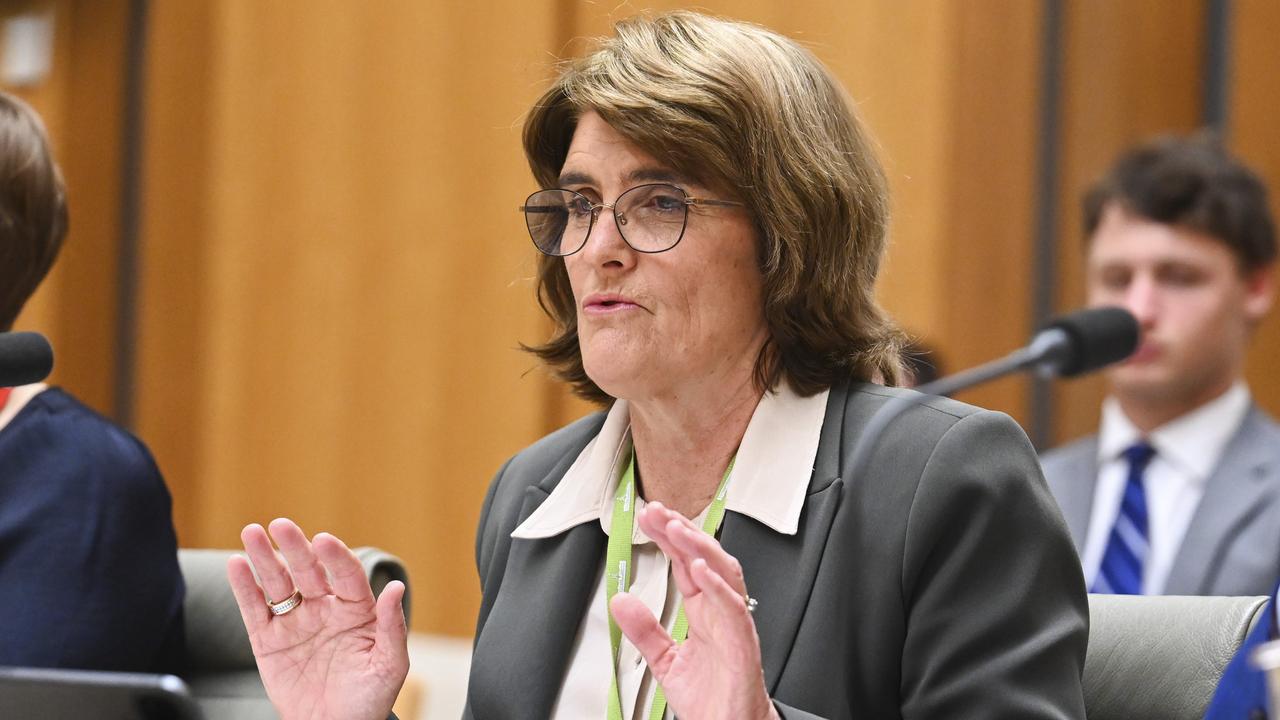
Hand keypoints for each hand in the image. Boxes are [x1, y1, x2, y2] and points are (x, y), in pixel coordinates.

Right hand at [227, 519, 408, 719]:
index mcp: (356, 609)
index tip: (323, 541)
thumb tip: (395, 588)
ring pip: (279, 583)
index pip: (346, 575)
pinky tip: (237, 564)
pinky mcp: (268, 641)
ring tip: (251, 533)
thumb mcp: (389, 665)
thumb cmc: (369, 698)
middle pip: (308, 570)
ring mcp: (295, 622)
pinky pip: (255, 610)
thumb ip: (391, 626)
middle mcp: (324, 608)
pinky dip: (244, 588)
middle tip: (281, 525)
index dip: (335, 557)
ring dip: (264, 558)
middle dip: (295, 547)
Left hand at [610, 502, 780, 719]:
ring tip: (677, 529)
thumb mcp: (665, 660)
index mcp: (704, 612)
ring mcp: (733, 626)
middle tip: (658, 512)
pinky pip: (733, 610)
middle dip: (682, 532)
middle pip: (705, 559)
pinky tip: (699, 569)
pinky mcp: (742, 646)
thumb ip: (644, 630)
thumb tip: (621, 601)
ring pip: (724, 574)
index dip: (668, 538)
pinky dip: (717, 586)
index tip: (648, 518)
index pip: (685, 563)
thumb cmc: (711, 699)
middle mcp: (720, 613)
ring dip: (700, 548)